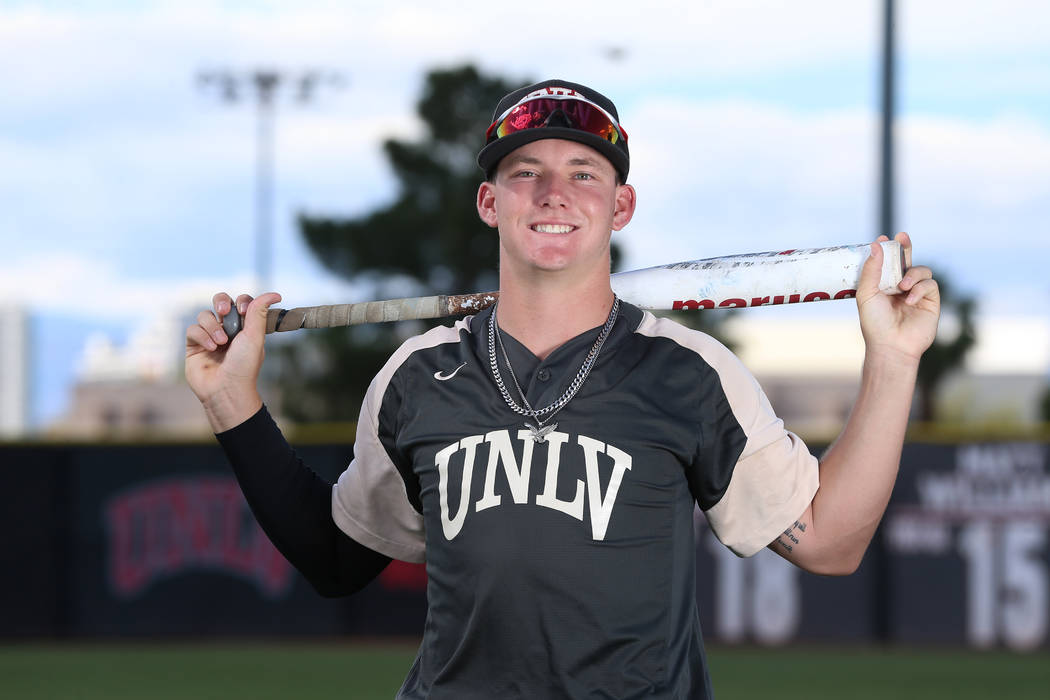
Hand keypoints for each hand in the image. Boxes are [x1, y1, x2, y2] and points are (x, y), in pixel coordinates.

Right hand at [185, 291, 281, 431]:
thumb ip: (260, 313)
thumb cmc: (244, 366)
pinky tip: (210, 348)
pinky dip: (202, 336)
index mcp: (245, 328)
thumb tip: (275, 294)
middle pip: (220, 301)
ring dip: (213, 326)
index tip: (243, 310)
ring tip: (221, 343)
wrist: (226, 389)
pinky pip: (193, 329)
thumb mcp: (255, 337)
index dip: (242, 302)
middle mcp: (227, 330)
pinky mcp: (194, 345)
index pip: (242, 303)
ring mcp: (210, 336)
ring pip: (205, 315)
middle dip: (221, 302)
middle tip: (223, 311)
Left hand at [856, 233, 939, 362]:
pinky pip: (930, 284)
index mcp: (883, 285)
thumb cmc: (875, 323)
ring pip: (921, 270)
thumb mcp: (867, 294)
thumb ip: (872, 270)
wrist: (891, 345)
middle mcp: (900, 287)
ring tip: (901, 287)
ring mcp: (916, 293)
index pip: (887, 262)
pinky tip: (909, 300)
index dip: (888, 249)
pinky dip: (920, 289)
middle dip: (906, 246)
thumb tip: (876, 245)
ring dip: (912, 274)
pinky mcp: (930, 301)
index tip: (883, 238)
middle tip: (902, 236)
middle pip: (907, 260)